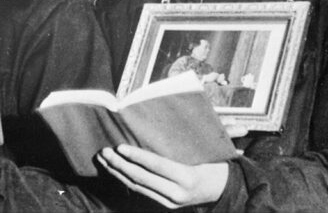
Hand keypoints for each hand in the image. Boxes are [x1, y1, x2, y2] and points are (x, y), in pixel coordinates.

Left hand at [97, 145, 228, 208]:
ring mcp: (170, 201)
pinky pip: (141, 191)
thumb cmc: (217, 163)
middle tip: (104, 152)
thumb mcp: (209, 150)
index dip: (137, 157)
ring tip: (104, 160)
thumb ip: (193, 140)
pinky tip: (116, 170)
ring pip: (138, 187)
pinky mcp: (165, 204)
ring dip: (118, 173)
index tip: (120, 148)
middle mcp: (177, 192)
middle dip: (120, 166)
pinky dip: (126, 180)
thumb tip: (195, 123)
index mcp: (188, 177)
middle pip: (142, 179)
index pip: (157, 166)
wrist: (223, 190)